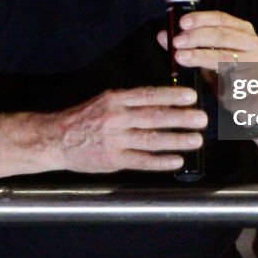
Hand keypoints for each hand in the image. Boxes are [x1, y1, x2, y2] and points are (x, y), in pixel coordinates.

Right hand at [51, 87, 206, 172]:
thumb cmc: (83, 118)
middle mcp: (116, 118)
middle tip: (201, 118)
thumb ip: (129, 102)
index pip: (148, 96)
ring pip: (151, 139)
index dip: (171, 96)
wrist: (56, 139)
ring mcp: (115, 140)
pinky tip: (176, 160)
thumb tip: (161, 101)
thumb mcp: (104, 101)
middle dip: (180, 118)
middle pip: (154, 117)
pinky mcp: (113, 160)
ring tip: (196, 140)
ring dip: (176, 140)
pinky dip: (160, 161)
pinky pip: (141, 160)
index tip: (190, 96)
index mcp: (115, 100)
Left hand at [156, 10, 257, 71]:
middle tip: (177, 41)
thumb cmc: (223, 71)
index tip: (182, 22)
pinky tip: (196, 73)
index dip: (201, 19)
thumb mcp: (204, 52)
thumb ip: (185, 43)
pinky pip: (226, 77)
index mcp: (241, 29)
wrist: (242, 98)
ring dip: (199, 55)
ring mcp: (253, 62)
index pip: (221, 18)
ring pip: (223, 56)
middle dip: (197, 37)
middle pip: (222, 35)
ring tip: (180, 56)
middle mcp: (251, 42)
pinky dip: (210, 75)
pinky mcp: (249, 81)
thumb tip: (163, 35)